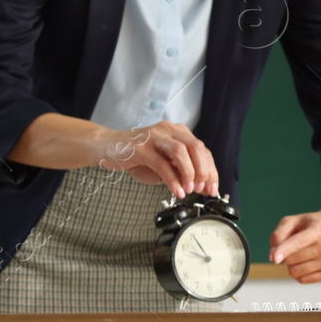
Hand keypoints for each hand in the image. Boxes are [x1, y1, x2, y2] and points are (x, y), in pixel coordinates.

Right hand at [96, 120, 217, 198]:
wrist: (108, 148)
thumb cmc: (137, 158)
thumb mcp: (165, 166)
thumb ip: (182, 173)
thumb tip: (201, 187)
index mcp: (179, 133)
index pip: (203, 150)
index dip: (211, 171)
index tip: (212, 188)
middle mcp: (169, 130)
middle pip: (196, 148)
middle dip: (204, 171)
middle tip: (202, 189)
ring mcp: (155, 137)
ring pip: (181, 151)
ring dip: (189, 173)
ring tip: (188, 190)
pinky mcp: (141, 147)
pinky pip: (161, 163)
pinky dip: (172, 179)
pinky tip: (176, 191)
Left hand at [269, 205, 320, 283]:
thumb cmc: (313, 225)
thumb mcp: (294, 221)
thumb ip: (278, 235)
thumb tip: (272, 257)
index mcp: (320, 229)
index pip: (298, 242)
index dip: (284, 250)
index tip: (274, 258)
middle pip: (292, 259)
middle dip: (287, 254)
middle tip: (297, 245)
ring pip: (296, 272)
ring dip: (292, 265)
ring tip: (303, 253)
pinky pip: (303, 280)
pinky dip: (300, 273)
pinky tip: (309, 262)